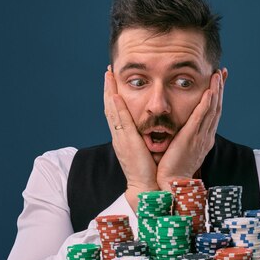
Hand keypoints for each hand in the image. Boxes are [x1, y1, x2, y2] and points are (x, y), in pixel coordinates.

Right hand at [103, 70, 158, 210]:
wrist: (147, 187)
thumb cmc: (149, 171)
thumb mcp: (146, 150)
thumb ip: (146, 137)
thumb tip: (152, 128)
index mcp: (124, 138)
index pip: (116, 113)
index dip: (112, 96)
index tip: (113, 81)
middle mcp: (119, 136)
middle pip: (110, 108)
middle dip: (108, 88)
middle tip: (107, 71)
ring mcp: (121, 139)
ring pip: (112, 111)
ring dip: (109, 91)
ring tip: (108, 75)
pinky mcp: (128, 142)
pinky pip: (121, 122)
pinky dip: (116, 107)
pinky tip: (114, 94)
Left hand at [156, 69, 224, 189]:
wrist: (170, 184)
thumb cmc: (171, 170)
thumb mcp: (180, 149)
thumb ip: (181, 137)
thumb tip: (176, 129)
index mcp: (203, 139)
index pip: (212, 113)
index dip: (216, 96)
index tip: (217, 82)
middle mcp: (205, 136)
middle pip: (216, 108)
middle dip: (220, 89)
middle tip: (221, 72)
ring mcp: (200, 137)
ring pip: (212, 109)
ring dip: (215, 91)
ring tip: (217, 75)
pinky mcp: (191, 138)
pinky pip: (201, 117)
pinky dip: (207, 103)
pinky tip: (210, 91)